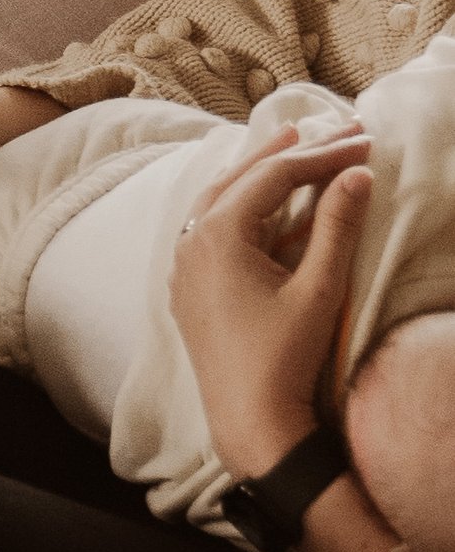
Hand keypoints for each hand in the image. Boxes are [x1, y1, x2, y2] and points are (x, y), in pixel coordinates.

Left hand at [168, 112, 371, 480]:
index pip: (275, 176)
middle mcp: (191, 243)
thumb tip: (358, 173)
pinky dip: (238, 205)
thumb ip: (336, 225)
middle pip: (241, 178)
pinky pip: (208, 229)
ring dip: (257, 172)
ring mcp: (185, 267)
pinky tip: (260, 202)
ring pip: (219, 200)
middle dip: (290, 152)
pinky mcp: (189, 289)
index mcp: (217, 235)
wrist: (250, 421)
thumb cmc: (285, 356)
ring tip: (290, 145)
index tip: (365, 144)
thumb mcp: (319, 288)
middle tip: (334, 129)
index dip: (323, 156)